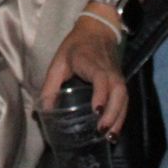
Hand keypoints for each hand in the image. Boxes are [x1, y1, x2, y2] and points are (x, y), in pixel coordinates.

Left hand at [39, 11, 127, 136]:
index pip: (100, 78)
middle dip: (112, 113)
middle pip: (117, 92)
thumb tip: (43, 111)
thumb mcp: (58, 62)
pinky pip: (124, 99)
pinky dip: (122, 115)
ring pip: (123, 97)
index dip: (100, 93)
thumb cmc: (75, 46)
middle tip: (102, 131)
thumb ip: (50, 85)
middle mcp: (108, 71)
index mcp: (91, 63)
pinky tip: (115, 130)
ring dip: (119, 118)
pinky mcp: (121, 81)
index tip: (96, 110)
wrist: (97, 30)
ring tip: (110, 137)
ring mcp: (117, 76)